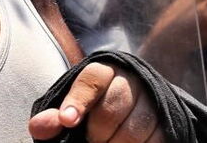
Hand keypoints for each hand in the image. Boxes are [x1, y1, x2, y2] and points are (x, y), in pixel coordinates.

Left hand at [28, 62, 163, 142]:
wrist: (134, 107)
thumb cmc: (93, 110)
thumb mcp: (70, 108)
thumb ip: (53, 117)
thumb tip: (39, 127)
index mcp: (103, 70)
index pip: (91, 80)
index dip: (78, 100)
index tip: (67, 120)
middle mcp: (130, 80)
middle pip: (112, 106)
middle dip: (98, 131)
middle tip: (91, 140)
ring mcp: (151, 99)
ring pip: (135, 127)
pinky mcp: (167, 120)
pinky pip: (154, 139)